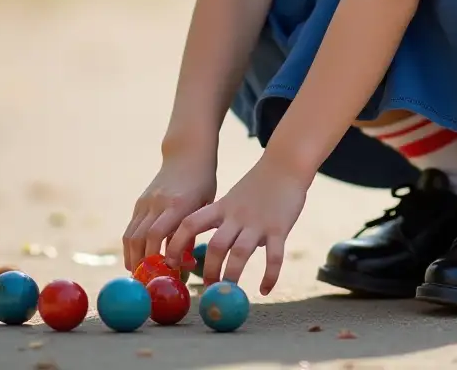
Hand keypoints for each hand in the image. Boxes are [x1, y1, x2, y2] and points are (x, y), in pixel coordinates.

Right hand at [122, 144, 217, 271]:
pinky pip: (130, 229)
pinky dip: (130, 248)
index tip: (166, 273)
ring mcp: (147, 202)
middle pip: (141, 239)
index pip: (159, 235)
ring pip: (131, 236)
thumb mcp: (204, 205)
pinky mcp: (140, 202)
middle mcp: (158, 203)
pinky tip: (136, 260)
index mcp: (178, 204)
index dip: (158, 257)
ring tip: (139, 277)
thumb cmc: (202, 182)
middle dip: (142, 264)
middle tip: (148, 284)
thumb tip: (182, 265)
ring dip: (132, 259)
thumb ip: (192, 232)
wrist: (187, 154)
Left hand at [165, 154, 308, 294]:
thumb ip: (224, 219)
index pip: (190, 224)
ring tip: (230, 292)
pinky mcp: (280, 228)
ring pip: (240, 253)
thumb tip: (219, 249)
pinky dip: (270, 276)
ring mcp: (258, 222)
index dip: (177, 244)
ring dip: (232, 276)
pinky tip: (265, 290)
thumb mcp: (233, 197)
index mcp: (222, 207)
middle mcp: (237, 216)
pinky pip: (274, 256)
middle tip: (208, 288)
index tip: (171, 263)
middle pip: (216, 245)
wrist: (286, 163)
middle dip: (209, 271)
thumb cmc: (258, 183)